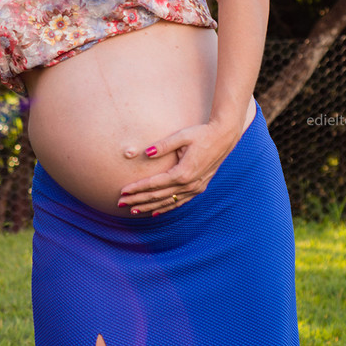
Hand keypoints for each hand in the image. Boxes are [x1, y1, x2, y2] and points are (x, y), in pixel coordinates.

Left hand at [118, 119, 240, 215]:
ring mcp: (195, 188)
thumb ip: (163, 145)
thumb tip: (146, 152)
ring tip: (133, 210)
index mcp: (183, 172)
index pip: (154, 184)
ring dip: (150, 207)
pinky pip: (179, 201)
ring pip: (168, 202)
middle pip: (158, 196)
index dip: (137, 188)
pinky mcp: (199, 187)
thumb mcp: (182, 136)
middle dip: (138, 200)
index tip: (123, 191)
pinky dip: (166, 207)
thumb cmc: (202, 134)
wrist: (224, 137)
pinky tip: (155, 211)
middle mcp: (189, 184)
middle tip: (121, 203)